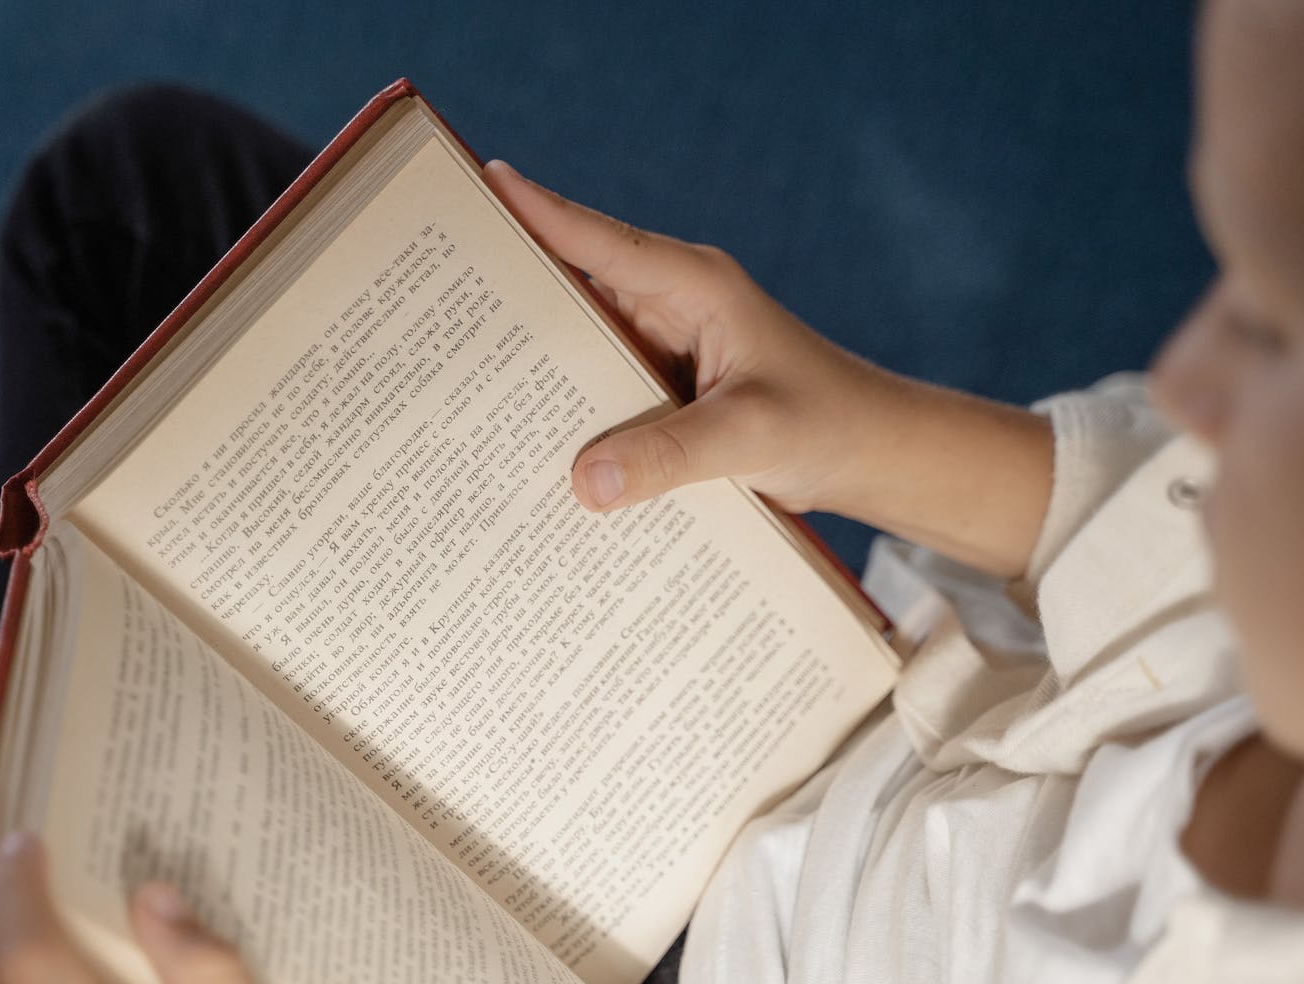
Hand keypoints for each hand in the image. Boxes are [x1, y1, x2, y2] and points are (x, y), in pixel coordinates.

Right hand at [482, 160, 1053, 577]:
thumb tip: (583, 482)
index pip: (602, 240)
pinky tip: (520, 441)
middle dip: (511, 293)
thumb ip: (669, 456)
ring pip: (579, 346)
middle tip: (435, 301)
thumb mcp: (748, 436)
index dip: (543, 212)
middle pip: (573, 286)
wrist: (867, 455)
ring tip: (452, 379)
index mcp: (692, 286)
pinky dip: (565, 412)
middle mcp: (669, 306)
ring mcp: (661, 350)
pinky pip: (599, 394)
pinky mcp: (659, 394)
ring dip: (532, 364)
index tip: (488, 181)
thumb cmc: (825, 423)